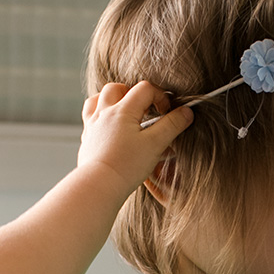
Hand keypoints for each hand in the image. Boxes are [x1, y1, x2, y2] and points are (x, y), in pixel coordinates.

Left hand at [76, 81, 192, 197]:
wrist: (98, 186)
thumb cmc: (126, 166)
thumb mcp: (155, 144)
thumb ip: (172, 126)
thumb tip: (186, 112)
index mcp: (123, 110)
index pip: (144, 89)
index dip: (160, 96)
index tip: (167, 112)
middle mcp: (104, 113)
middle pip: (116, 88)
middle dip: (132, 93)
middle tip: (144, 108)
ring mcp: (92, 125)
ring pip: (97, 99)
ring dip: (111, 100)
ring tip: (123, 111)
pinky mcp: (86, 139)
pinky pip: (90, 119)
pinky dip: (100, 117)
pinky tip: (109, 128)